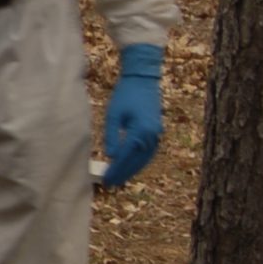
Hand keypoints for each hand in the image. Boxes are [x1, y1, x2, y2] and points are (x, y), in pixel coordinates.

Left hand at [98, 44, 164, 187]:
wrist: (143, 79)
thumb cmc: (125, 94)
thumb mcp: (113, 114)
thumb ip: (112, 136)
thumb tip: (112, 156)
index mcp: (141, 131)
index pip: (126, 157)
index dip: (116, 170)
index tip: (106, 180)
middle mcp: (152, 135)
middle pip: (136, 161)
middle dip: (123, 173)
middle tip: (110, 184)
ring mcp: (156, 134)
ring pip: (144, 159)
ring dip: (132, 169)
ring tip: (119, 178)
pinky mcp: (156, 132)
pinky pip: (148, 152)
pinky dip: (138, 161)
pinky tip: (129, 166)